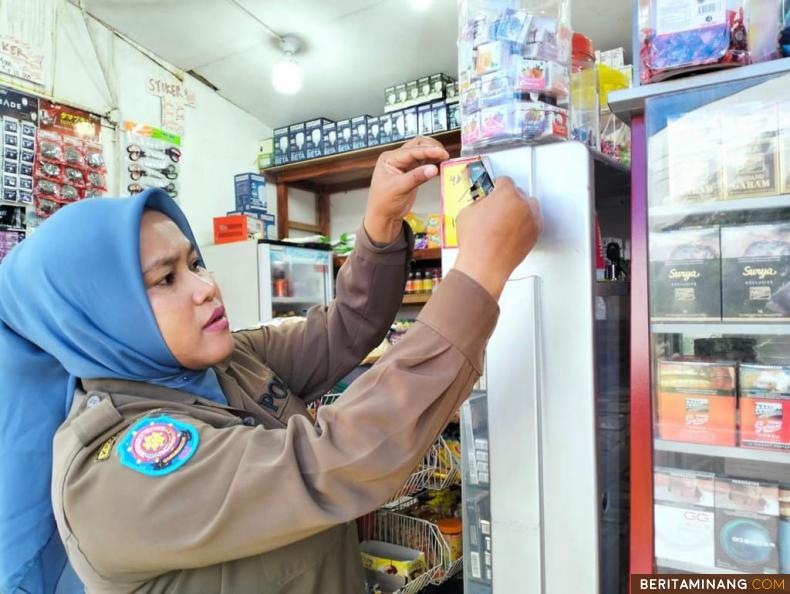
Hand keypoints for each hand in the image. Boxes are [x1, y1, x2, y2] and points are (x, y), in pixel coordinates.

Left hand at [365, 136, 448, 243]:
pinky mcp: (413, 171)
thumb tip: (433, 169)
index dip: (427, 150)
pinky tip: (441, 163)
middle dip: (431, 147)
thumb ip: (416, 177)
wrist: (384, 216)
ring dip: (433, 153)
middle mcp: (397, 158)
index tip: (441, 153)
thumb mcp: (399, 189)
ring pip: (422, 152)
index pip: (411, 150)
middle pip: (417, 145)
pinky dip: (433, 161)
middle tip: (444, 154)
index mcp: (390, 158)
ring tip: (445, 158)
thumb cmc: (385, 202)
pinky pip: (425, 162)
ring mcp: (406, 164)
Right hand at [453, 177, 542, 299]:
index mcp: (506, 194)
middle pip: (519, 193)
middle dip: (508, 198)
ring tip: (507, 218)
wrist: (484, 264)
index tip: (494, 190)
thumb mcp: (466, 212)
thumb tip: (482, 204)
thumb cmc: (476, 242)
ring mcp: (531, 219)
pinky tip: (513, 229)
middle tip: (498, 207)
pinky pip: (533, 223)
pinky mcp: (535, 234)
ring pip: (529, 207)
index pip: (505, 181)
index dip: (497, 186)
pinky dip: (526, 224)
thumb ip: (479, 202)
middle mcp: (522, 204)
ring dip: (520, 209)